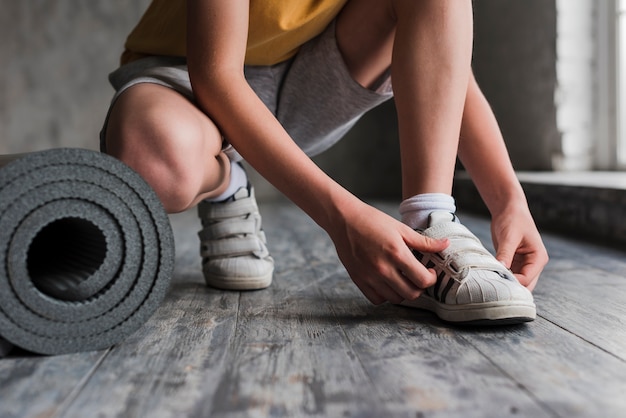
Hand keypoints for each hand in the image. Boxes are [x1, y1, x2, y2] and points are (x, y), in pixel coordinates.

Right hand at [328, 203, 448, 304]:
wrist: (344, 220)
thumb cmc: (373, 221)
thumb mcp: (401, 228)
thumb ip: (424, 242)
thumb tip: (446, 245)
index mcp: (397, 254)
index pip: (423, 280)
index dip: (431, 278)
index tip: (429, 271)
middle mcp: (383, 269)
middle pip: (411, 294)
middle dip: (419, 287)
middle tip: (418, 276)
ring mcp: (370, 277)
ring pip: (395, 299)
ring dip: (403, 292)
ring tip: (403, 279)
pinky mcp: (359, 280)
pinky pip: (377, 299)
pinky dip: (386, 295)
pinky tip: (388, 283)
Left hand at [490, 205, 548, 290]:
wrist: (508, 210)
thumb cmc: (513, 219)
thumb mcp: (509, 236)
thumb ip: (505, 254)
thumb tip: (501, 269)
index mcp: (539, 257)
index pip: (527, 279)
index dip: (512, 282)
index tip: (496, 279)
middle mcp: (534, 264)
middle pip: (525, 285)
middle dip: (510, 286)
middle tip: (492, 284)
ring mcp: (524, 265)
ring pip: (517, 282)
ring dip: (505, 282)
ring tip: (490, 280)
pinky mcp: (514, 263)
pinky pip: (509, 275)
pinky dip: (501, 277)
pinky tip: (491, 275)